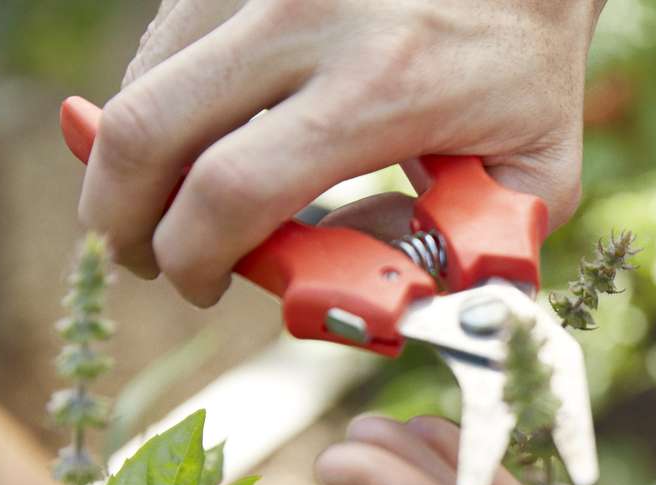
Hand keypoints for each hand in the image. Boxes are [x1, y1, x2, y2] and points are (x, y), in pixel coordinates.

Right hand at [79, 0, 600, 304]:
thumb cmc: (527, 71)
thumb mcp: (534, 177)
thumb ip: (461, 252)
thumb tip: (365, 288)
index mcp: (381, 89)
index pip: (233, 190)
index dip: (196, 258)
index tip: (206, 287)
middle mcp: (307, 21)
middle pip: (146, 132)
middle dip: (121, 216)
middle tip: (144, 257)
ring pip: (145, 83)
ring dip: (133, 159)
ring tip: (174, 203)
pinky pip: (169, 44)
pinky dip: (164, 103)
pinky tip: (205, 137)